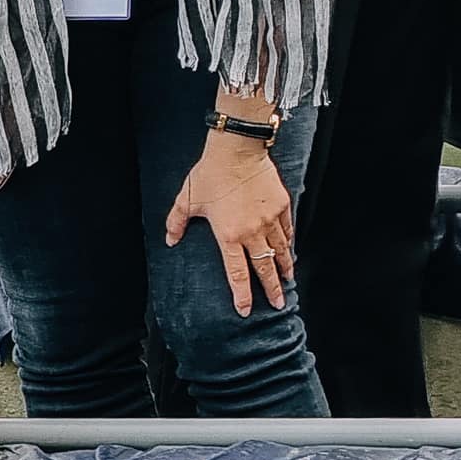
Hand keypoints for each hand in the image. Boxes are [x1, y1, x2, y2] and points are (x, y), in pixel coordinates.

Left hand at [165, 130, 295, 315]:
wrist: (238, 150)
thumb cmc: (210, 174)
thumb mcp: (187, 200)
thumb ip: (176, 223)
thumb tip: (171, 240)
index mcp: (229, 235)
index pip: (237, 272)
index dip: (242, 294)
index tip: (246, 309)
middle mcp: (253, 231)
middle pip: (265, 266)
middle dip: (272, 288)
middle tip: (278, 303)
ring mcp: (270, 218)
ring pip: (281, 249)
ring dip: (284, 267)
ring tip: (289, 279)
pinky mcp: (281, 205)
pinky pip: (287, 229)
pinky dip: (288, 242)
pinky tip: (289, 249)